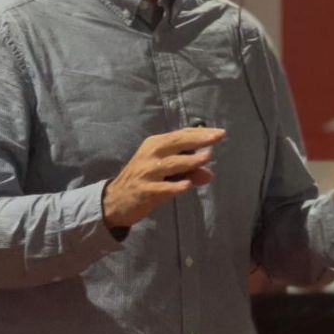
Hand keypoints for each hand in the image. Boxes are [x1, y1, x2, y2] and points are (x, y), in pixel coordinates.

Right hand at [103, 127, 224, 228]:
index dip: (200, 133)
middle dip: (198, 140)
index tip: (219, 133)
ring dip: (190, 161)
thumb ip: (187, 171)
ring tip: (207, 158)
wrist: (114, 200)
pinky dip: (174, 186)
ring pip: (171, 164)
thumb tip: (209, 174)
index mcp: (155, 144)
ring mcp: (146, 172)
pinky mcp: (144, 190)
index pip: (181, 135)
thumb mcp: (165, 173)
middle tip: (218, 137)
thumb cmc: (143, 181)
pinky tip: (188, 185)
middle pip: (177, 143)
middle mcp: (151, 154)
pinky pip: (162, 188)